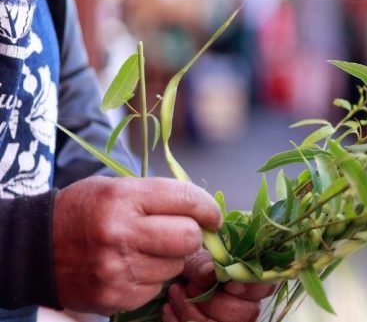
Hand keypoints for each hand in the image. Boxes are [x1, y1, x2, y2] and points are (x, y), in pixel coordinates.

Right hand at [53, 177, 221, 314]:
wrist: (36, 249)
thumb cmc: (85, 211)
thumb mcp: (117, 188)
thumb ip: (161, 197)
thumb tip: (207, 214)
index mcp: (123, 199)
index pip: (187, 199)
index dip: (208, 208)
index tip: (211, 215)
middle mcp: (120, 234)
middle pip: (189, 237)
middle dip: (191, 234)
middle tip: (180, 232)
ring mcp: (117, 269)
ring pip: (176, 265)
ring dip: (170, 258)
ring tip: (145, 249)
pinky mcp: (115, 296)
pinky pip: (157, 287)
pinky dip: (151, 278)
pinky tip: (131, 267)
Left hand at [163, 250, 274, 321]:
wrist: (167, 270)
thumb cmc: (187, 262)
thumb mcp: (191, 256)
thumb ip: (202, 262)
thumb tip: (211, 272)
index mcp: (251, 281)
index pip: (265, 288)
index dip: (250, 288)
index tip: (228, 284)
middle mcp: (247, 304)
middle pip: (246, 313)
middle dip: (213, 301)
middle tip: (191, 286)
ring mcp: (231, 321)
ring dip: (192, 310)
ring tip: (175, 292)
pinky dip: (179, 320)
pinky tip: (169, 307)